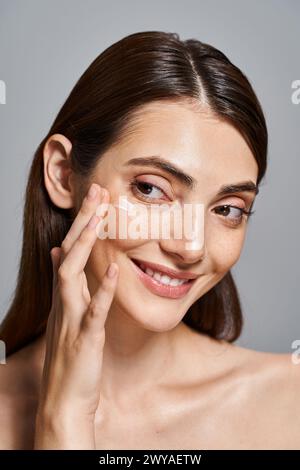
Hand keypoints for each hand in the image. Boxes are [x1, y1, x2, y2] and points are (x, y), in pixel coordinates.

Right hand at [34, 183, 118, 448]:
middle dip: (83, 222)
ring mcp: (72, 319)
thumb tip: (61, 250)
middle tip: (97, 191)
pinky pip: (93, 313)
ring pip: (73, 276)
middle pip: (70, 253)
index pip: (70, 249)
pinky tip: (115, 271)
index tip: (96, 195)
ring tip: (100, 219)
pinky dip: (103, 292)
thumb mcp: (68, 310)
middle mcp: (65, 301)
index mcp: (65, 294)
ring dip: (86, 246)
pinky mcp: (84, 340)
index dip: (82, 221)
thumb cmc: (70, 352)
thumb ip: (66, 281)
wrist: (65, 397)